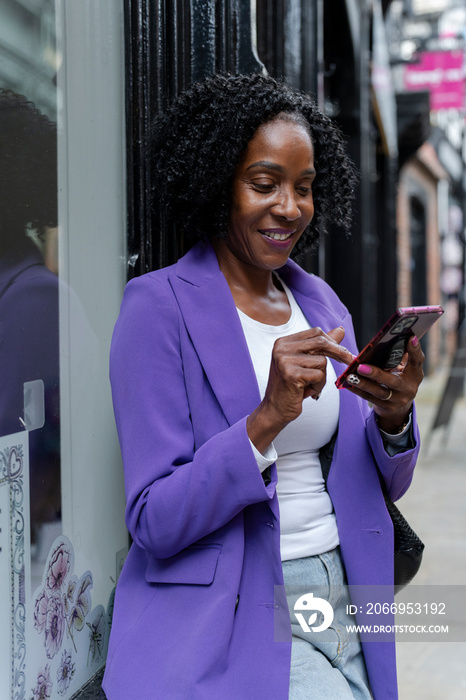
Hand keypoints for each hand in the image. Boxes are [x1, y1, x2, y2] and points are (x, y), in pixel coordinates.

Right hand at [247, 326, 354, 452]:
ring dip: (322, 377)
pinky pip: (319, 375)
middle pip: (320, 342)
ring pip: (322, 361)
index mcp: (283, 342)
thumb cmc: (291, 387)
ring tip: (310, 385)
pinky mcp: (291, 374)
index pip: (315, 332)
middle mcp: (281, 348)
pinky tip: (308, 392)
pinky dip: (319, 385)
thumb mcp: (305, 363)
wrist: (275, 409)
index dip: (332, 341)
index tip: (343, 351)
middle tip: (349, 360)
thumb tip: (340, 330)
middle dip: (338, 352)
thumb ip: (321, 346)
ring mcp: (285, 360)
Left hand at [345, 336, 424, 432]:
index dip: (415, 350)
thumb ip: (402, 354)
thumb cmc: (400, 379)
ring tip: (351, 376)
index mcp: (415, 374)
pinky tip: (348, 384)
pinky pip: (370, 399)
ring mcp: (398, 400)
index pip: (417, 361)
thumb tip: (396, 336)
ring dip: (363, 384)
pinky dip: (358, 391)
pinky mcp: (386, 408)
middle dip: (376, 374)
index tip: (410, 338)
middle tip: (361, 367)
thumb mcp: (406, 368)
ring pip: (379, 392)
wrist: (399, 407)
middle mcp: (409, 388)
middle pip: (393, 381)